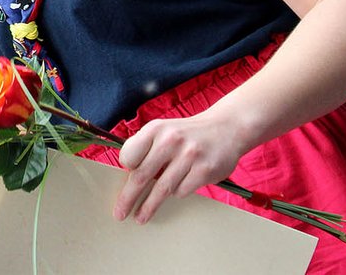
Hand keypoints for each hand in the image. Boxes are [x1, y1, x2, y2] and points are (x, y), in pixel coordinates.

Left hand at [114, 112, 245, 223]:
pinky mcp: (205, 170)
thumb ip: (146, 148)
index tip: (126, 176)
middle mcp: (171, 140)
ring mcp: (189, 155)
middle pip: (142, 176)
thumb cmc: (186, 134)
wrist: (226, 128)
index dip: (126, 167)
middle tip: (119, 213)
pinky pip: (182, 191)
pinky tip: (181, 185)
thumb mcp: (163, 130)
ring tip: (140, 217)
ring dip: (149, 206)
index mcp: (155, 128)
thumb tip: (127, 175)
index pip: (130, 155)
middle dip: (128, 198)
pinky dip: (178, 192)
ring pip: (162, 189)